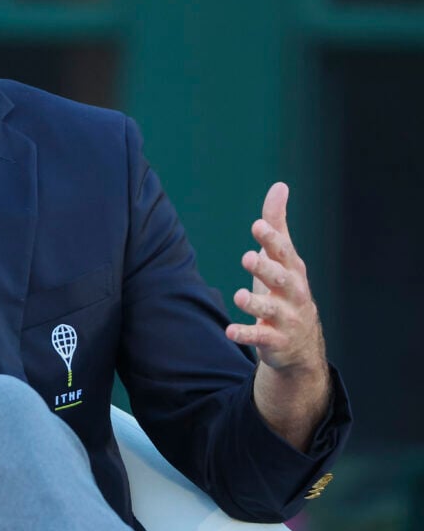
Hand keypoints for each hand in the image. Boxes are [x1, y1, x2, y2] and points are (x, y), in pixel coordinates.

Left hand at [226, 182, 329, 448]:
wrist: (301, 344)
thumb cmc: (285, 289)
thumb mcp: (282, 258)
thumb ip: (277, 224)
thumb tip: (279, 186)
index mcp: (293, 270)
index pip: (284, 252)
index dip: (273, 239)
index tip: (258, 225)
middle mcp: (293, 293)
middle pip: (281, 279)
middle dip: (266, 268)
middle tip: (248, 257)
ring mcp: (286, 318)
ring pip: (271, 309)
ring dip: (255, 303)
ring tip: (239, 296)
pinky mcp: (275, 340)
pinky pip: (260, 337)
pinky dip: (246, 334)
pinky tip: (230, 331)